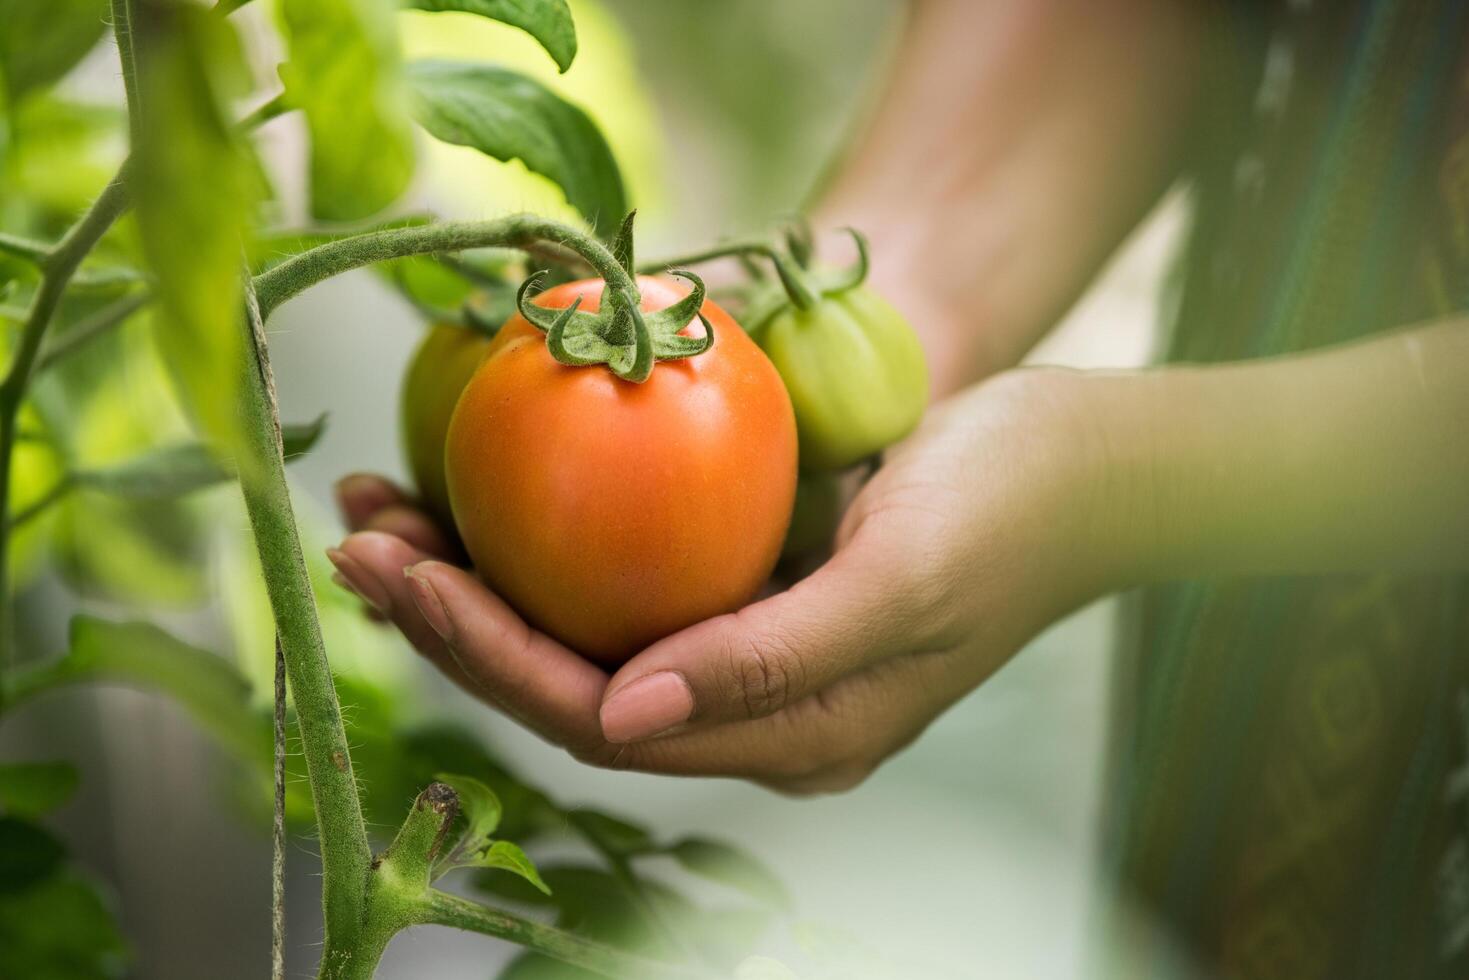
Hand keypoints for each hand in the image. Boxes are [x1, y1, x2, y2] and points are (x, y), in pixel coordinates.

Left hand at [330, 370, 1108, 793]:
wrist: (1086, 461)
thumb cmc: (1009, 510)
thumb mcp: (899, 581)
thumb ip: (770, 662)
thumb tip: (621, 716)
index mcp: (789, 737)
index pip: (603, 716)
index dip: (492, 654)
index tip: (405, 579)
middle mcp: (753, 709)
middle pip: (571, 681)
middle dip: (455, 621)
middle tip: (358, 541)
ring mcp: (749, 648)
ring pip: (584, 630)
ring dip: (481, 578)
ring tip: (386, 515)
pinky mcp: (751, 586)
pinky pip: (623, 577)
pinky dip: (544, 540)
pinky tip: (483, 492)